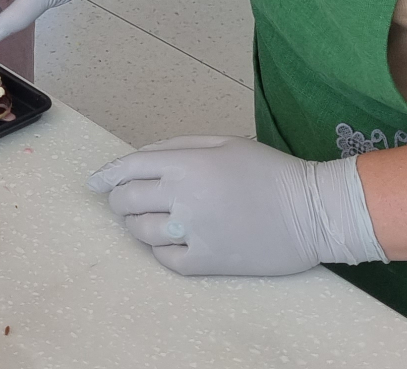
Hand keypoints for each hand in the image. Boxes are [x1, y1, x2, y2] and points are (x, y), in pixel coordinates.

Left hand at [88, 136, 383, 276]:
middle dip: (118, 200)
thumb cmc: (270, 171)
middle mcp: (184, 198)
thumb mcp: (223, 143)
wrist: (313, 212)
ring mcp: (193, 233)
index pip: (129, 168)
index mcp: (187, 164)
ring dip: (134, 225)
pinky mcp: (207, 263)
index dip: (106, 176)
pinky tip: (167, 241)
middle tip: (121, 201)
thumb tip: (140, 159)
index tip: (93, 184)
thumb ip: (177, 147)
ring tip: (143, 220)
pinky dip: (158, 250)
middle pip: (128, 201)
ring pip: (141, 232)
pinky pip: (165, 259)